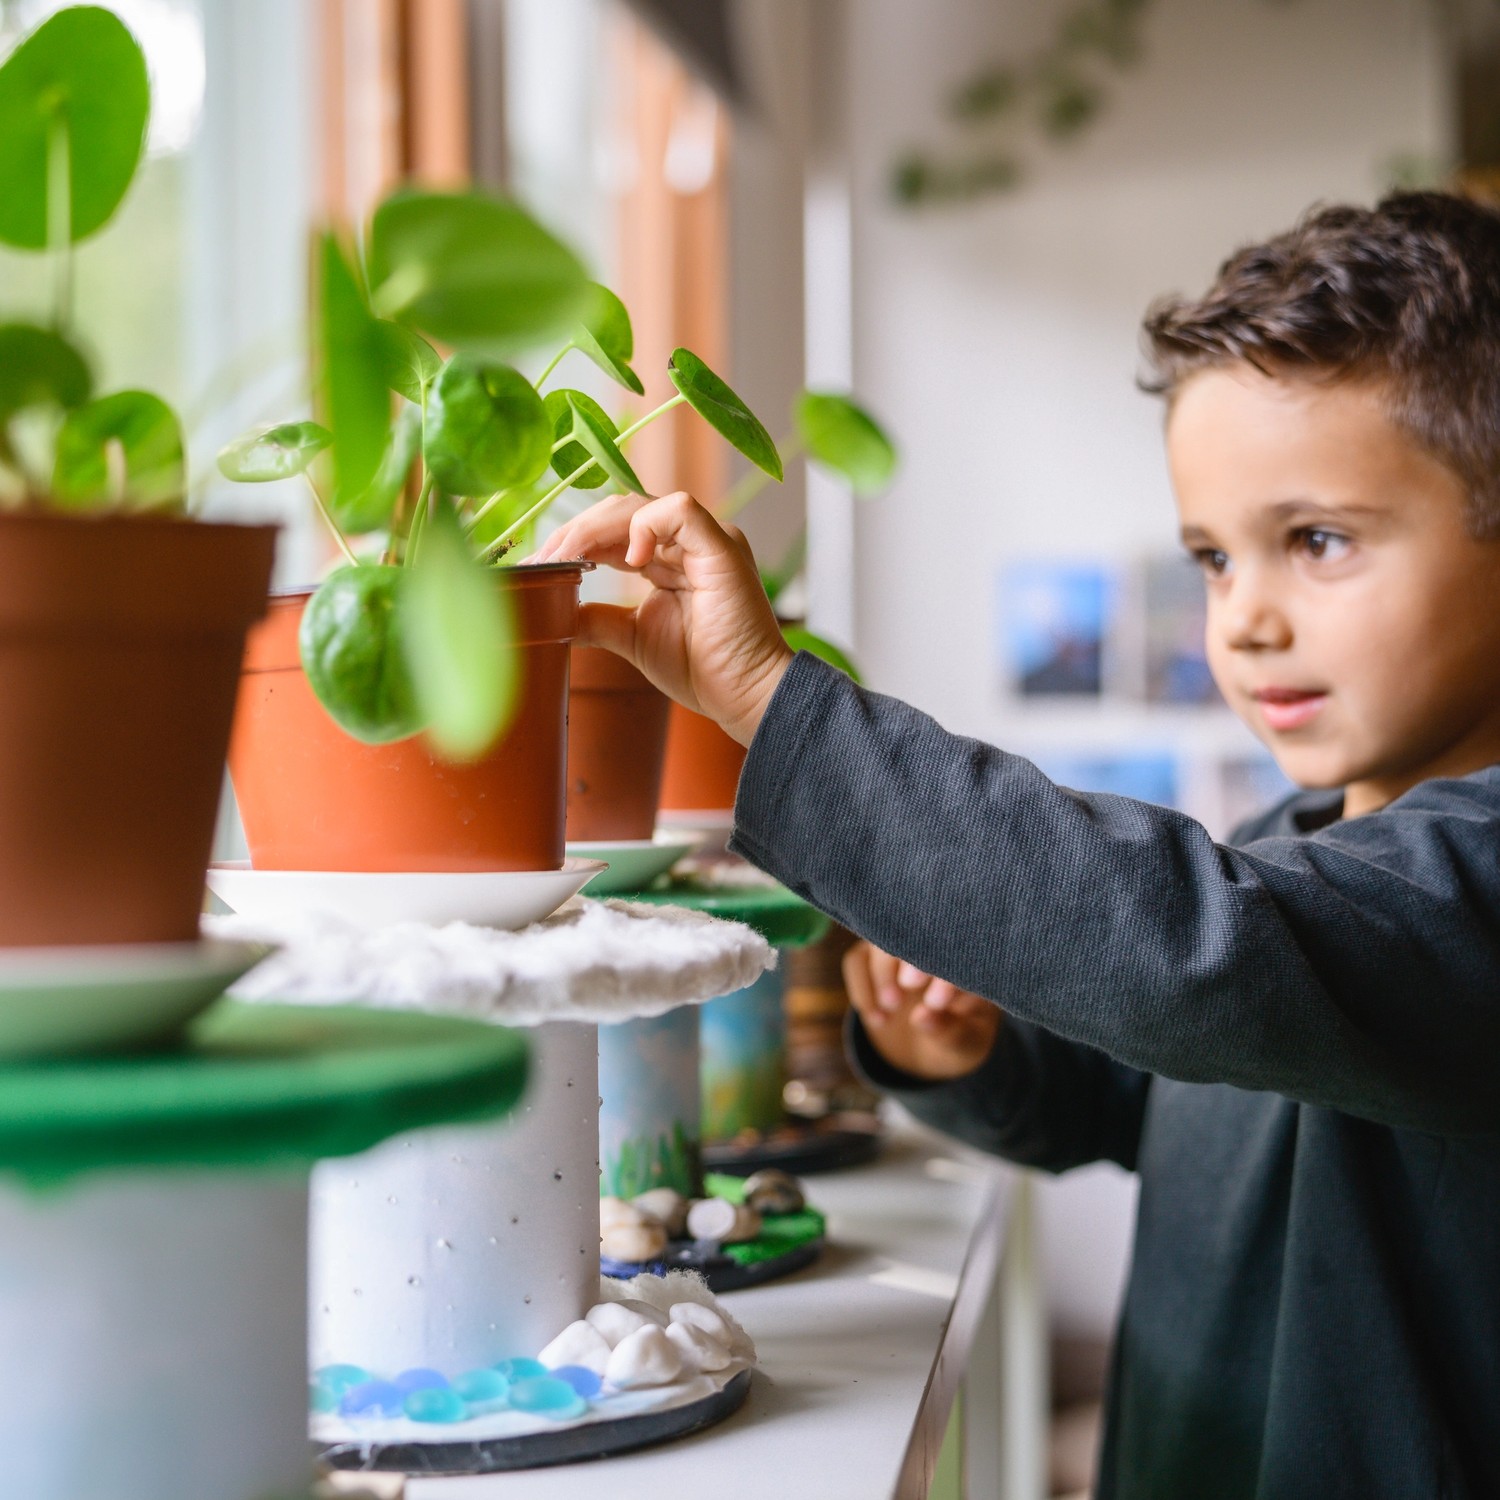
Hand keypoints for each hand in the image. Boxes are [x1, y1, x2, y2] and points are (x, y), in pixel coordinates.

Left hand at [531, 492, 793, 745]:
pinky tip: (629, 559)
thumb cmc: (703, 670)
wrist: (744, 696)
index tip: (540, 567)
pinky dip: (646, 526)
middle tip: (543, 562)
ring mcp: (708, 539)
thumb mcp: (633, 638)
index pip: (614, 529)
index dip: (575, 541)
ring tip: (568, 558)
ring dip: (595, 529)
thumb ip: (597, 618)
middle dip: (576, 532)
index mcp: (671, 556)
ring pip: (641, 505)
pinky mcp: (722, 546)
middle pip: (621, 510)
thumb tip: (553, 610)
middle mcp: (690, 540)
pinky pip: (680, 510)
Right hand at [843, 942, 1000, 1081]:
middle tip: (909, 986)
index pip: (956, 951)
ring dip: (882, 972)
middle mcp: (930, 944)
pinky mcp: (870, 957)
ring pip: (880, 941)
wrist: (929, 1047)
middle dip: (910, 956)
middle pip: (915, 931)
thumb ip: (948, 1032)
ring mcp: (898, 948)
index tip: (936, 1003)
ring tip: (892, 1007)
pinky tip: (877, 1019)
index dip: (943, 972)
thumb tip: (921, 1018)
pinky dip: (862, 987)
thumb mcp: (964, 1043)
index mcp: (966, 959)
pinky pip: (856, 960)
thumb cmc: (958, 1039)